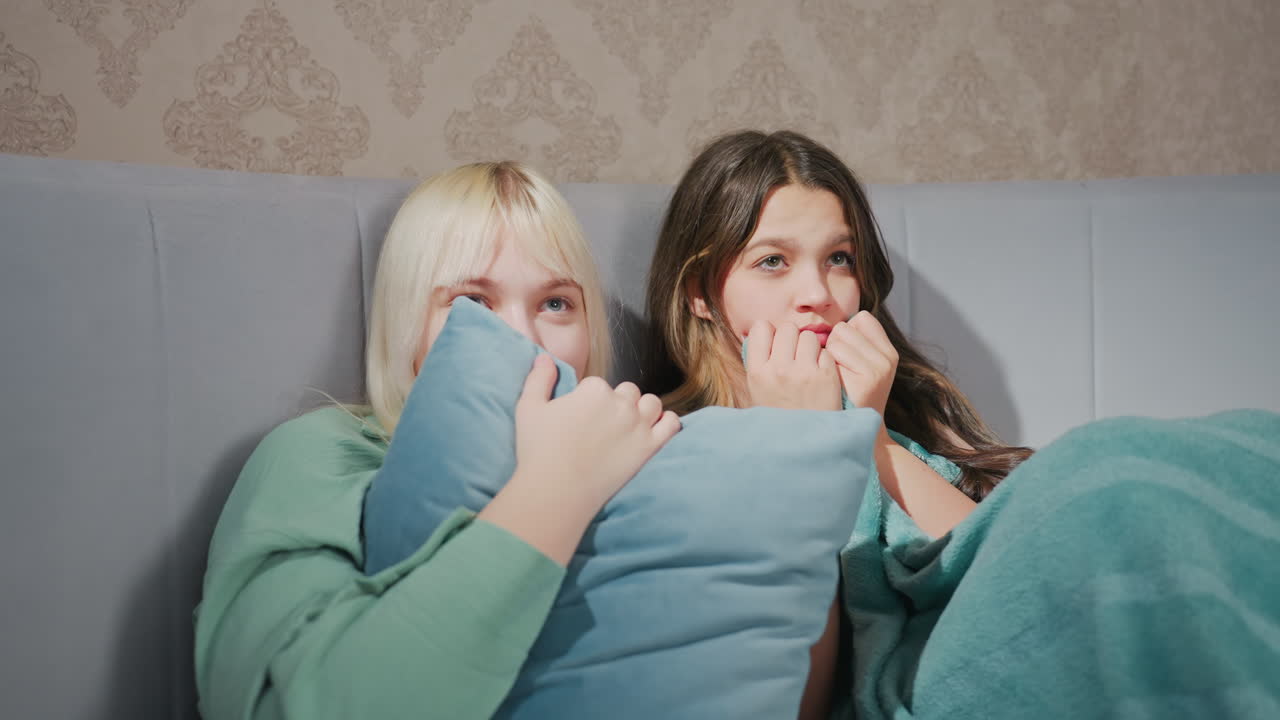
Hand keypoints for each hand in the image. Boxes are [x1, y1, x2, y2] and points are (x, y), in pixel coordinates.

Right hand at [512, 354, 680, 512]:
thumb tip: (545, 357)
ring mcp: (638, 425)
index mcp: (594, 389)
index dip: (587, 400)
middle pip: (626, 392)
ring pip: (651, 404)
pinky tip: (655, 429)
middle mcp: (620, 403)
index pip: (597, 385)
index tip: (578, 419)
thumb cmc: (538, 451)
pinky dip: (667, 423)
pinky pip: (671, 424)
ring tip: (627, 426)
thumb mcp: (529, 408)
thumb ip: (538, 378)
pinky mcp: (649, 448)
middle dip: (616, 404)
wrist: (556, 492)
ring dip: (642, 410)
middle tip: (601, 427)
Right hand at [744, 320, 840, 410]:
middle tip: (795, 356)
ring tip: (808, 366)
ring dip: (810, 348)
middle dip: (792, 339)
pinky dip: (824, 361)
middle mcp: (779, 369)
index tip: (775, 344)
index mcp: (757, 372)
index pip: (761, 327)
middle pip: (787, 328)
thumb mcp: (757, 390)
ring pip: (808, 337)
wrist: (804, 444)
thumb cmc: (779, 415)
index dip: (770, 333)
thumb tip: (765, 331)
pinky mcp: (826, 376)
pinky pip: (826, 352)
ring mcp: (803, 372)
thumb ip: (759, 361)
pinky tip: (820, 376)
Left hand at [824, 311, 897, 426]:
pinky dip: (824, 366)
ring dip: (826, 355)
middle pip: (844, 327)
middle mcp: (888, 358)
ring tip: (833, 378)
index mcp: (888, 351)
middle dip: (833, 344)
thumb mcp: (859, 365)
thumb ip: (854, 340)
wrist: (850, 432)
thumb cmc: (846, 394)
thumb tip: (826, 309)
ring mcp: (879, 369)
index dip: (845, 334)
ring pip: (837, 338)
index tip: (845, 355)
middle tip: (837, 370)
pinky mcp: (866, 379)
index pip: (862, 318)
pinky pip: (832, 354)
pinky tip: (831, 384)